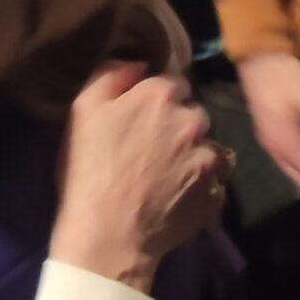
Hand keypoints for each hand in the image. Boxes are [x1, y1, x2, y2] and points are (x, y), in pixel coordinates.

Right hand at [48, 62, 227, 293]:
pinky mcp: (217, 193)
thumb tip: (138, 62)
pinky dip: (200, 186)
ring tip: (166, 177)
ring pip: (207, 147)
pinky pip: (214, 182)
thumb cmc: (88, 171)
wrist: (108, 237)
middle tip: (153, 150)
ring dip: (193, 156)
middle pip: (194, 113)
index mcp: (161, 94)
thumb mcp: (83, 110)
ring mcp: (209, 159)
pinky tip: (176, 198)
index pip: (173, 81)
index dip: (156, 100)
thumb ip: (111, 74)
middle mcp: (194, 120)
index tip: (141, 119)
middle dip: (179, 125)